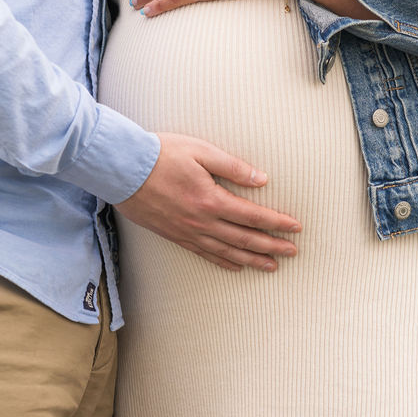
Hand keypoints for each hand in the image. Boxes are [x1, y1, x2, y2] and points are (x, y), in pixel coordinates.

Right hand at [115, 132, 300, 270]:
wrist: (122, 169)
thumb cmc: (161, 154)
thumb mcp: (201, 150)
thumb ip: (232, 166)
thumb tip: (261, 179)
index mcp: (211, 199)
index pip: (253, 215)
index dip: (277, 223)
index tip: (295, 227)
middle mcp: (202, 221)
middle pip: (244, 238)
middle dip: (272, 246)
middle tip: (293, 252)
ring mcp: (187, 232)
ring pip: (227, 252)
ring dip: (252, 259)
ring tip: (272, 265)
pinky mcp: (174, 235)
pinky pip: (204, 254)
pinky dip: (224, 262)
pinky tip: (236, 266)